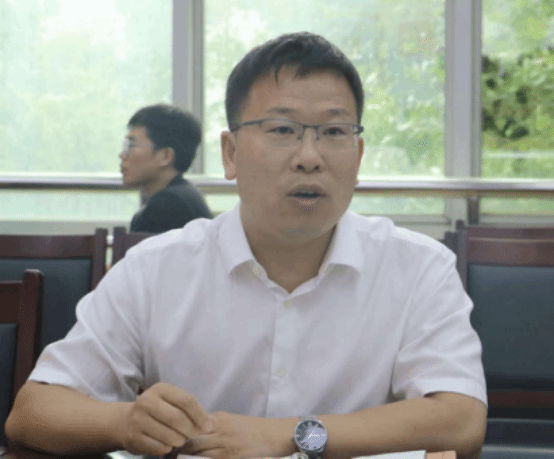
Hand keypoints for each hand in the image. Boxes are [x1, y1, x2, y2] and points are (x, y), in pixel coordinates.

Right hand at [116, 382, 213, 455]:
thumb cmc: (158, 410)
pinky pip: (159, 448)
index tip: (208, 426)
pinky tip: (168, 444)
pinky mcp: (133, 437)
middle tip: (194, 435)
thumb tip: (212, 423)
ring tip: (181, 439)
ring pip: (169, 436)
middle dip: (191, 430)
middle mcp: (147, 401)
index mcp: (161, 389)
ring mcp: (138, 420)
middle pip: (178, 418)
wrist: (126, 421)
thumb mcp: (173, 402)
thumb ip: (193, 410)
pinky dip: (168, 448)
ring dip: (180, 441)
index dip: (200, 415)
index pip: (186, 401)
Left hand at [174, 412, 294, 458]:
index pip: (190, 426)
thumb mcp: (230, 420)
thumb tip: (192, 433)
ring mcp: (225, 446)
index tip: (169, 443)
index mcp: (217, 419)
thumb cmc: (252, 428)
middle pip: (190, 441)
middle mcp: (218, 430)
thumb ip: (212, 425)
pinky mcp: (231, 458)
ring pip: (197, 455)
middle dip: (179, 450)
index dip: (177, 436)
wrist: (274, 434)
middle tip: (170, 455)